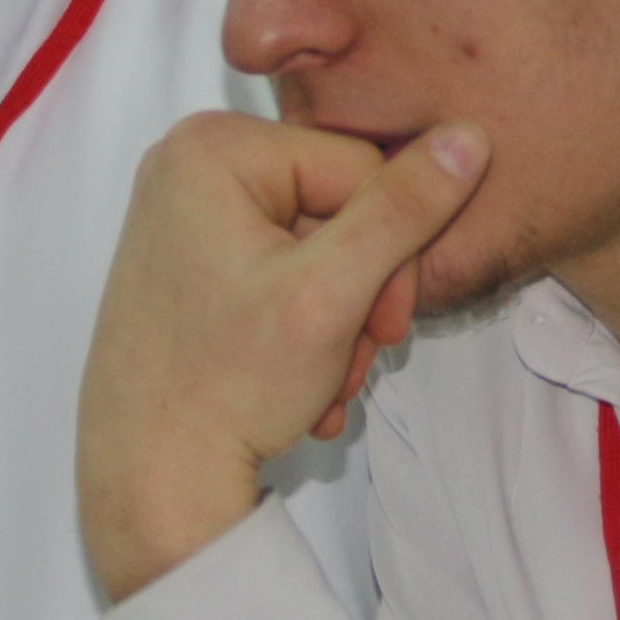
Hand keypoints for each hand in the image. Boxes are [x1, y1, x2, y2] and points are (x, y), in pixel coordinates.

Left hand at [80, 110, 488, 601]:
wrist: (151, 482)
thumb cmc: (224, 389)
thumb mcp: (334, 292)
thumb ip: (405, 210)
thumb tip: (469, 137)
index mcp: (213, 149)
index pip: (361, 166)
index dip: (393, 247)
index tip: (383, 325)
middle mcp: (189, 165)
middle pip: (340, 206)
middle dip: (364, 292)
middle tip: (355, 360)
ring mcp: (184, 215)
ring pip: (319, 246)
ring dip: (342, 319)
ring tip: (325, 382)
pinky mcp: (189, 260)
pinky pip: (281, 269)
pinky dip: (305, 325)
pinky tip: (300, 380)